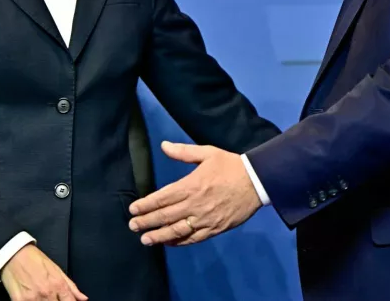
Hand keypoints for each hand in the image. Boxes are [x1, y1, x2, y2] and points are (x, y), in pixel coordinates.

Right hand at [1, 244, 87, 300]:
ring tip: (42, 298)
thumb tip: (83, 299)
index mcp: (58, 284)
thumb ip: (71, 287)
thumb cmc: (35, 259)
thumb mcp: (57, 270)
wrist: (13, 253)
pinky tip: (33, 299)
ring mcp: (32, 298)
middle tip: (52, 298)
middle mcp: (47, 292)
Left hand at [127, 141, 261, 245]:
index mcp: (191, 185)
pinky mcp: (214, 228)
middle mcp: (195, 204)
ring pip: (177, 231)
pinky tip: (169, 243)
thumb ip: (183, 152)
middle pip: (165, 216)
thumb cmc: (230, 165)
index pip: (162, 198)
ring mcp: (205, 219)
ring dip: (159, 236)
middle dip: (147, 222)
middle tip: (132, 226)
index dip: (146, 205)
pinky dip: (179, 242)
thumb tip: (163, 145)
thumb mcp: (207, 153)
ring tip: (145, 239)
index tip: (133, 210)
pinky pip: (193, 238)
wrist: (256, 181)